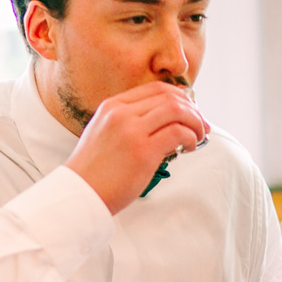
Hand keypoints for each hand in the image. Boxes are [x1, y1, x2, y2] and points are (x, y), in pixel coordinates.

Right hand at [63, 80, 208, 214]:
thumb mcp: (105, 133)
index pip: (156, 88)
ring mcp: (131, 131)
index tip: (190, 111)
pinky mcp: (143, 152)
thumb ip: (129, 122)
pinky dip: (191, 137)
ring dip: (195, 122)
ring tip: (198, 137)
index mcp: (112, 106)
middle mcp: (121, 113)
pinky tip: (189, 148)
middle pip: (170, 97)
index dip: (179, 97)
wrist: (80, 193)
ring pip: (177, 111)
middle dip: (192, 110)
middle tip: (201, 125)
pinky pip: (178, 133)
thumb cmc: (95, 171)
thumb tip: (167, 122)